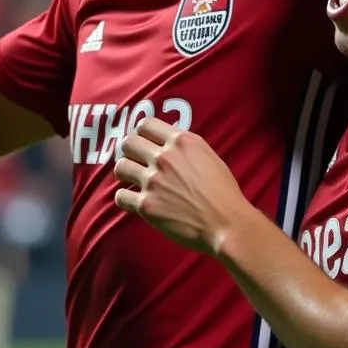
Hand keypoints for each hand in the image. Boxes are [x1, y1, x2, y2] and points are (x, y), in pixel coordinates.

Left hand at [114, 117, 243, 253]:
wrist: (226, 222)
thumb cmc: (223, 192)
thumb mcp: (210, 157)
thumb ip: (186, 148)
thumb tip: (169, 145)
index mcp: (182, 142)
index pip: (146, 124)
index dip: (142, 134)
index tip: (145, 142)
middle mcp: (165, 157)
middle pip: (129, 143)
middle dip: (130, 151)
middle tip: (137, 161)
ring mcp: (153, 181)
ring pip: (121, 167)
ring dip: (126, 173)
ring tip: (134, 180)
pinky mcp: (146, 205)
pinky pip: (120, 196)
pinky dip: (126, 198)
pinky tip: (135, 200)